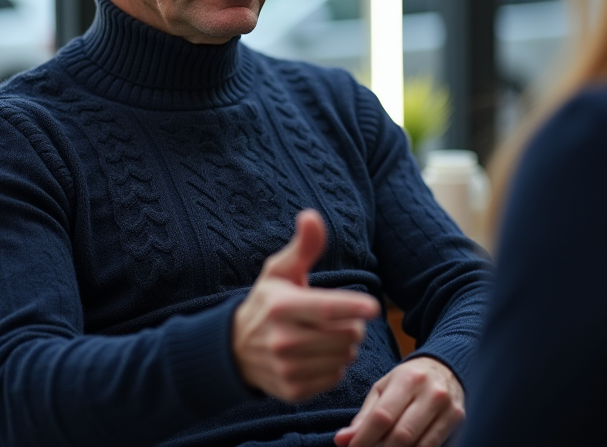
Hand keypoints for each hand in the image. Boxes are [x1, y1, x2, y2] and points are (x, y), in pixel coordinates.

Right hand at [233, 209, 380, 400]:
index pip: (326, 308)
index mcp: (281, 307)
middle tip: (339, 317)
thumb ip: (303, 246)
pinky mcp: (293, 391)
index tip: (373, 307)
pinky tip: (319, 355)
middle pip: (346, 334)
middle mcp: (282, 340)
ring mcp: (287, 369)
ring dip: (345, 345)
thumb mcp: (279, 271)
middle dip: (352, 324)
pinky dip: (334, 366)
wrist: (233, 350)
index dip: (353, 307)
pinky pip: (335, 377)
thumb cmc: (266, 303)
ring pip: (344, 357)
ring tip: (328, 335)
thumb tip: (312, 216)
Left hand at [333, 357, 464, 446]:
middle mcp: (431, 392)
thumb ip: (364, 416)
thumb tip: (342, 440)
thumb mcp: (384, 389)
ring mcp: (448, 408)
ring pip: (419, 446)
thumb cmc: (408, 381)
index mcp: (407, 379)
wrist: (446, 369)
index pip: (382, 416)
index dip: (364, 439)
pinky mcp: (459, 421)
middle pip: (402, 435)